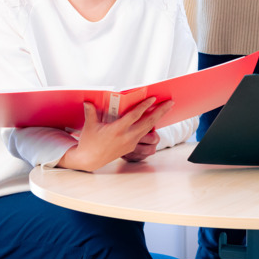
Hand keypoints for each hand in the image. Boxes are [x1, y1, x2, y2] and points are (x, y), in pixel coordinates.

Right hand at [58, 97, 173, 171]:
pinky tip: (155, 120)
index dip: (144, 106)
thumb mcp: (90, 126)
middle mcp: (127, 137)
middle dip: (160, 112)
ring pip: (148, 129)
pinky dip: (150, 127)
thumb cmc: (89, 142)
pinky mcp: (131, 147)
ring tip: (166, 109)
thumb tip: (88, 100)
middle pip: (148, 123)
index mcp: (117, 130)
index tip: (153, 98)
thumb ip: (91, 112)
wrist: (90, 160)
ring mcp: (130, 143)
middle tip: (170, 103)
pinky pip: (144, 135)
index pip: (135, 116)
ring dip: (158, 119)